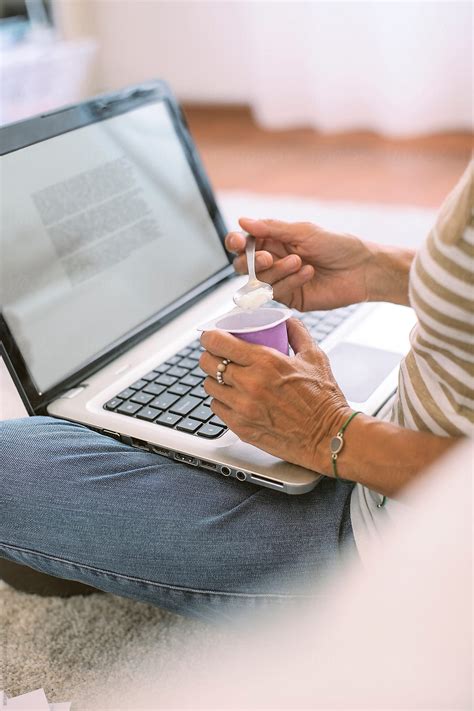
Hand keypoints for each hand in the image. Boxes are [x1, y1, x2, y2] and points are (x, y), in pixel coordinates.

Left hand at [200, 319, 350, 473]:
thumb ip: (297, 333)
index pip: (219, 343)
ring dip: (215, 379)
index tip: (210, 337)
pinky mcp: (241, 427)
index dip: (209, 337)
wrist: (328, 436)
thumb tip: (285, 321)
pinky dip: (222, 400)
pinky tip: (233, 397)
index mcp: (265, 362)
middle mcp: (250, 384)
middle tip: (218, 356)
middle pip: (208, 363)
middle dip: (210, 356)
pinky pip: (217, 408)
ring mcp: (243, 408)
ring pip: (209, 386)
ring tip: (227, 378)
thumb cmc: (323, 399)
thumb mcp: (314, 356)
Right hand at [226, 217, 413, 310]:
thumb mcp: (304, 231)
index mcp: (273, 240)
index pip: (243, 242)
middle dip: (252, 262)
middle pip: (244, 265)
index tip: (238, 242)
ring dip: (277, 270)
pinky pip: (277, 293)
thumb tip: (242, 221)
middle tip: (268, 256)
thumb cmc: (337, 245)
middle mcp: (273, 261)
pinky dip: (290, 281)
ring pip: (259, 281)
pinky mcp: (290, 298)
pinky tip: (308, 273)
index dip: (235, 243)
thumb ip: (272, 228)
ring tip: (300, 262)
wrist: (362, 269)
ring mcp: (280, 281)